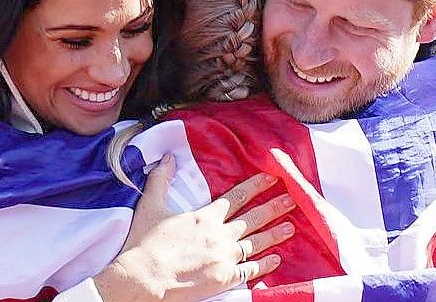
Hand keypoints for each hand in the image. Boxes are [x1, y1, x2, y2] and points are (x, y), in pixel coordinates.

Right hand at [94, 154, 295, 301]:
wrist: (143, 279)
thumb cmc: (145, 244)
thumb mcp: (150, 206)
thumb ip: (160, 180)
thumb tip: (167, 157)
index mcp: (205, 217)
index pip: (236, 196)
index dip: (255, 186)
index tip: (271, 177)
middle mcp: (219, 234)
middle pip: (253, 218)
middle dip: (274, 207)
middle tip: (292, 199)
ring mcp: (224, 257)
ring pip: (256, 242)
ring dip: (275, 234)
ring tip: (290, 226)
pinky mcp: (224, 278)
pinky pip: (250, 270)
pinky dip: (265, 265)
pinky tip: (276, 260)